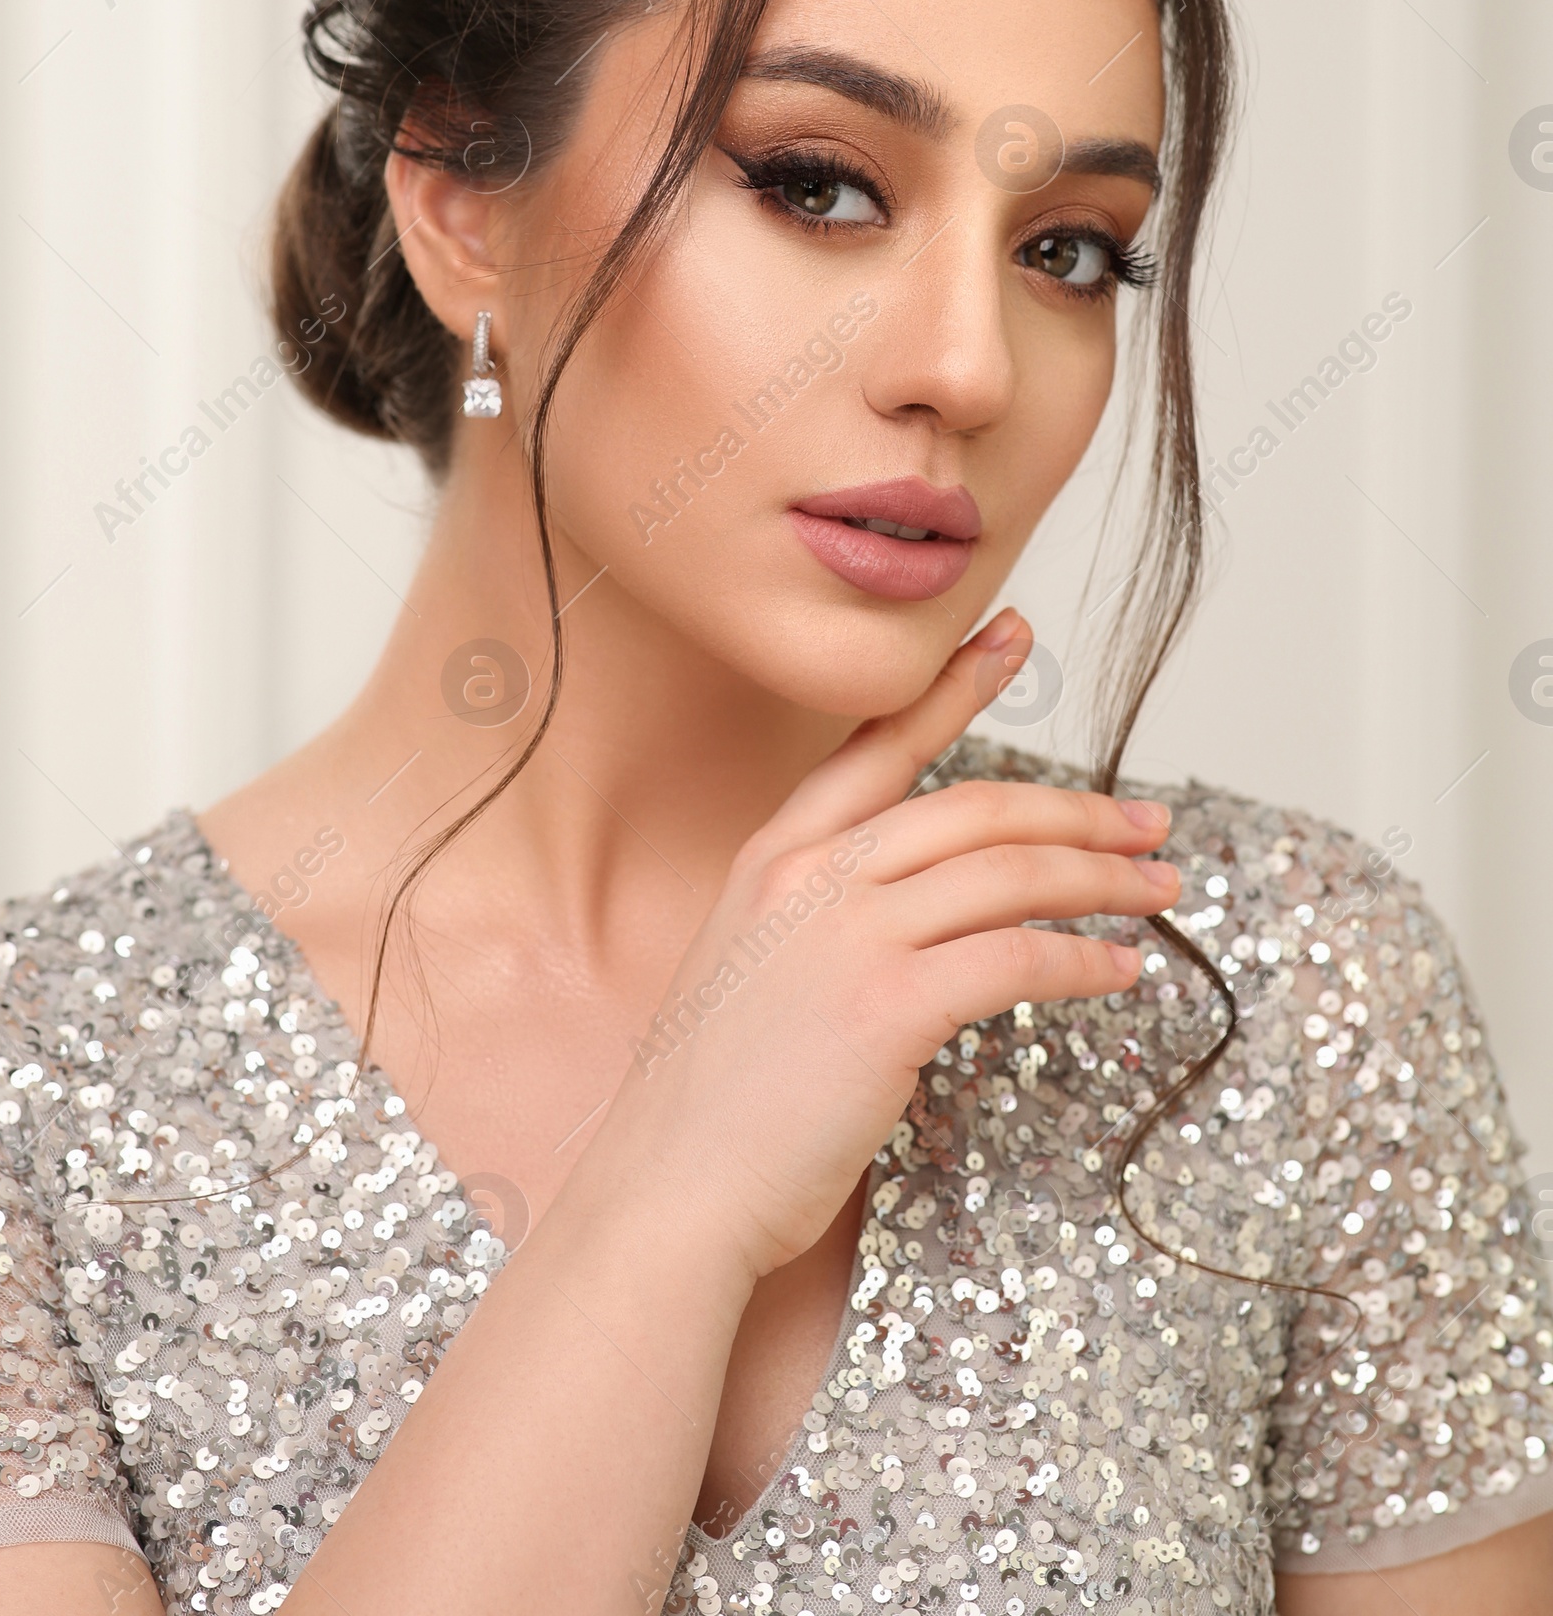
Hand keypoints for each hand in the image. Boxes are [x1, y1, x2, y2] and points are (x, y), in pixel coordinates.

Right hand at [586, 609, 1179, 1282]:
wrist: (668, 1191)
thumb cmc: (711, 1106)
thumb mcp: (751, 971)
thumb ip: (823, 922)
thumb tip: (919, 918)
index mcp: (773, 857)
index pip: (879, 745)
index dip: (954, 685)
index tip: (1011, 636)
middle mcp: (810, 877)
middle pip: (975, 810)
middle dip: (1075, 813)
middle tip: (1146, 824)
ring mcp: (847, 936)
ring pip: (1008, 874)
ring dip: (1101, 880)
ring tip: (1159, 890)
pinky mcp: (887, 1005)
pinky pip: (1016, 958)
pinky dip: (1082, 959)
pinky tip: (1119, 971)